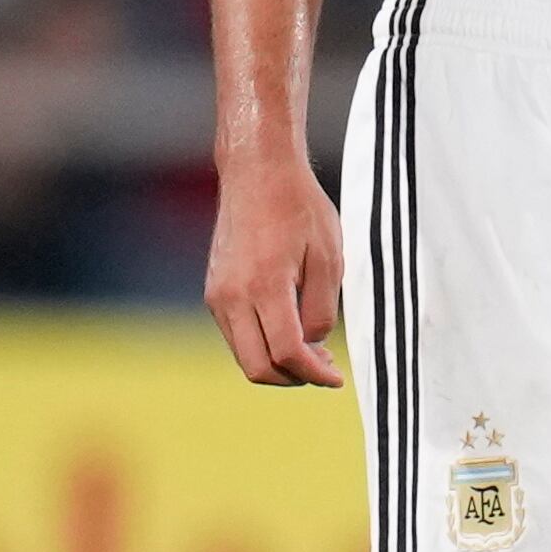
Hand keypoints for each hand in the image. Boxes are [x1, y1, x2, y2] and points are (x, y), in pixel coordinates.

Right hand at [205, 151, 344, 387]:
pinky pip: (236, 334)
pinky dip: (262, 344)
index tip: (337, 379)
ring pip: (244, 354)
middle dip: (294, 378)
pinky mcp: (213, 291)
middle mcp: (231, 297)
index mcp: (264, 287)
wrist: (257, 173)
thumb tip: (312, 346)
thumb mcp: (329, 255)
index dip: (314, 374)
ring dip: (278, 364)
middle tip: (326, 370)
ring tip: (314, 352)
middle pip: (257, 367)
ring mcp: (217, 296)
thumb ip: (322, 308)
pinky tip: (290, 330)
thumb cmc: (300, 208)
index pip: (287, 353)